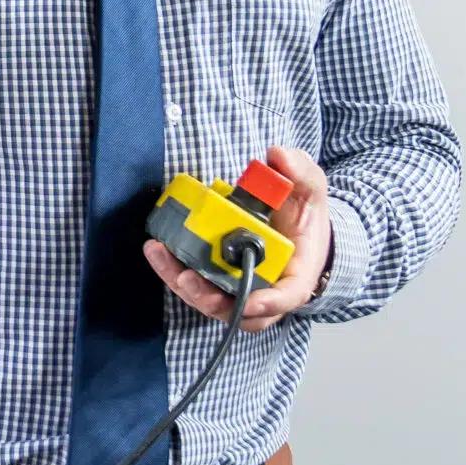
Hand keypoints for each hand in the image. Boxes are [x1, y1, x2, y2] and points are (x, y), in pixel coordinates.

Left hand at [142, 145, 331, 333]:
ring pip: (211, 300)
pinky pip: (195, 283)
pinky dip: (174, 271)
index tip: (248, 301)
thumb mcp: (309, 188)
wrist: (294, 224)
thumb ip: (299, 172)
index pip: (285, 298)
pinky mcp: (216, 278)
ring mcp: (239, 287)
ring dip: (183, 285)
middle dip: (210, 299)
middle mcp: (266, 290)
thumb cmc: (303, 213)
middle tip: (186, 278)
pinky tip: (156, 249)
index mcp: (296, 275)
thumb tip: (278, 156)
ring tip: (161, 256)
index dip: (267, 304)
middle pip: (238, 308)